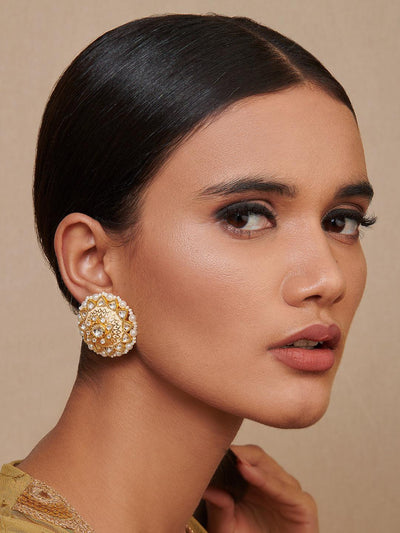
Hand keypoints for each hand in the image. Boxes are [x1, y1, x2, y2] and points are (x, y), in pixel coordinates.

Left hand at [202, 444, 318, 532]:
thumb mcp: (227, 528)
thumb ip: (218, 509)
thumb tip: (204, 487)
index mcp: (255, 482)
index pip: (242, 455)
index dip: (228, 451)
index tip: (209, 448)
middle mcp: (273, 482)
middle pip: (256, 456)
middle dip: (238, 453)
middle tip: (218, 449)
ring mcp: (289, 491)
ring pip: (270, 468)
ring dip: (250, 462)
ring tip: (231, 459)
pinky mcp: (303, 505)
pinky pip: (283, 489)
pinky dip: (265, 479)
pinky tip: (246, 470)